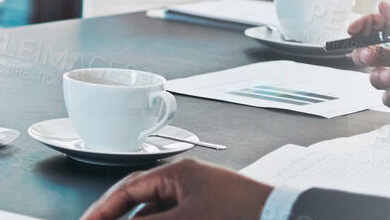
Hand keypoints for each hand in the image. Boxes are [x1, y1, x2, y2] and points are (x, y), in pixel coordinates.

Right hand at [79, 159, 269, 219]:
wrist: (286, 219)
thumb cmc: (243, 212)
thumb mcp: (186, 219)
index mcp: (178, 174)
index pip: (128, 189)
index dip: (103, 209)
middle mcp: (186, 184)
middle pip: (140, 203)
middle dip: (118, 217)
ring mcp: (199, 200)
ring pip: (158, 215)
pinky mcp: (211, 214)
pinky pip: (176, 219)